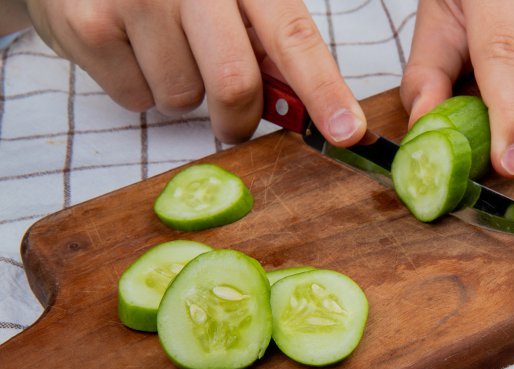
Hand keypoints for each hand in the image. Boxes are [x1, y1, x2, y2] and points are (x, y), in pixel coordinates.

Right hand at [20, 0, 365, 145]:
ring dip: (183, 94)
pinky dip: (139, 89)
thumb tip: (311, 108)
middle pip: (235, 85)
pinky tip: (128, 48)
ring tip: (162, 49)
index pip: (292, 36)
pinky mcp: (89, 24)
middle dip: (237, 118)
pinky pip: (136, 98)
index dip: (324, 90)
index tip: (348, 132)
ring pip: (182, 99)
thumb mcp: (231, 1)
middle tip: (228, 112)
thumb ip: (267, 44)